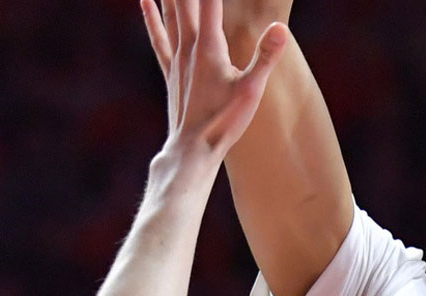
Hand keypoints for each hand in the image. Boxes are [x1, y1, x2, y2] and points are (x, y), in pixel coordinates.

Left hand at [141, 0, 287, 155]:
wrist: (191, 151)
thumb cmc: (223, 124)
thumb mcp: (251, 91)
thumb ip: (265, 57)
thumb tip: (280, 28)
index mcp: (210, 47)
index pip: (209, 0)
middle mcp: (190, 47)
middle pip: (185, 1)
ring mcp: (177, 59)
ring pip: (170, 12)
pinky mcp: (171, 71)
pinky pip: (158, 36)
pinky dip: (151, 16)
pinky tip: (145, 1)